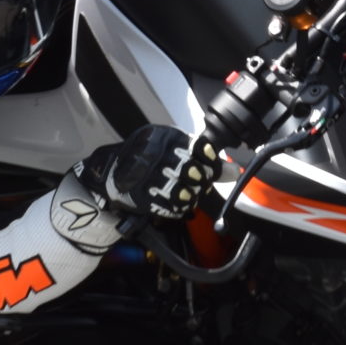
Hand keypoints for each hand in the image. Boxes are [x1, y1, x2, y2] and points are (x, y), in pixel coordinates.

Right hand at [76, 125, 220, 220]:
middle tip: (200, 182)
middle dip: (202, 180)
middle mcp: (156, 155)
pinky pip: (172, 207)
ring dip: (191, 194)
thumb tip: (234, 172)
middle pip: (194, 172)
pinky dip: (179, 206)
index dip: (211, 161)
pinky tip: (175, 200)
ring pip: (185, 192)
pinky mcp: (143, 198)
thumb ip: (205, 160)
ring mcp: (148, 178)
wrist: (111, 174)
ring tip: (186, 191)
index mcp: (165, 137)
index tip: (210, 167)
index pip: (200, 147)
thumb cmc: (148, 159)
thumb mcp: (175, 150)